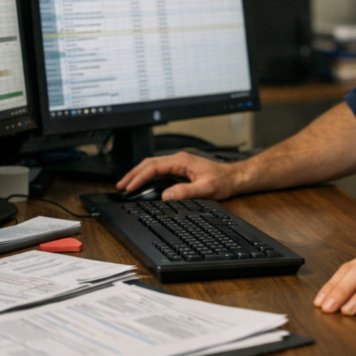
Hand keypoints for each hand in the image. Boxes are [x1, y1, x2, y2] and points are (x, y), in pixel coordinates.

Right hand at [116, 152, 239, 200]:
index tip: (129, 187)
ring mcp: (179, 164)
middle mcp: (178, 160)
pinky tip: (143, 183)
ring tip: (127, 185)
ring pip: (153, 166)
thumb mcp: (206, 188)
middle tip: (121, 186)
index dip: (139, 177)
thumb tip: (166, 195)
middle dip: (133, 174)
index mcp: (182, 161)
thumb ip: (186, 192)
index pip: (154, 167)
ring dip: (139, 174)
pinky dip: (147, 176)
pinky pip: (159, 170)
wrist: (234, 178)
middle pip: (149, 164)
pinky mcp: (180, 170)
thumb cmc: (223, 181)